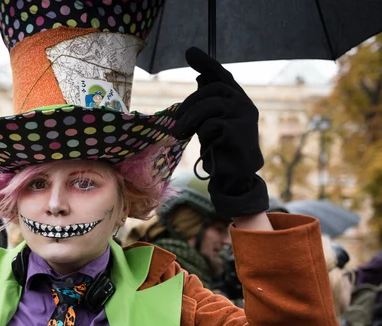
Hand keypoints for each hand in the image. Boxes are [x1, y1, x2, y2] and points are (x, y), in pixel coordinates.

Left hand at [177, 47, 268, 217]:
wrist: (234, 177)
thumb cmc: (221, 149)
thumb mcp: (212, 122)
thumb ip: (208, 102)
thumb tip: (200, 77)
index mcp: (238, 100)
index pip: (222, 76)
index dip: (207, 63)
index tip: (190, 52)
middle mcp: (245, 105)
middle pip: (213, 89)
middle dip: (190, 102)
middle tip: (176, 120)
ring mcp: (244, 117)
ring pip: (210, 104)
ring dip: (190, 118)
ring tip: (179, 133)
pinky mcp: (239, 132)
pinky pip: (211, 124)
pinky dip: (202, 134)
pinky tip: (204, 146)